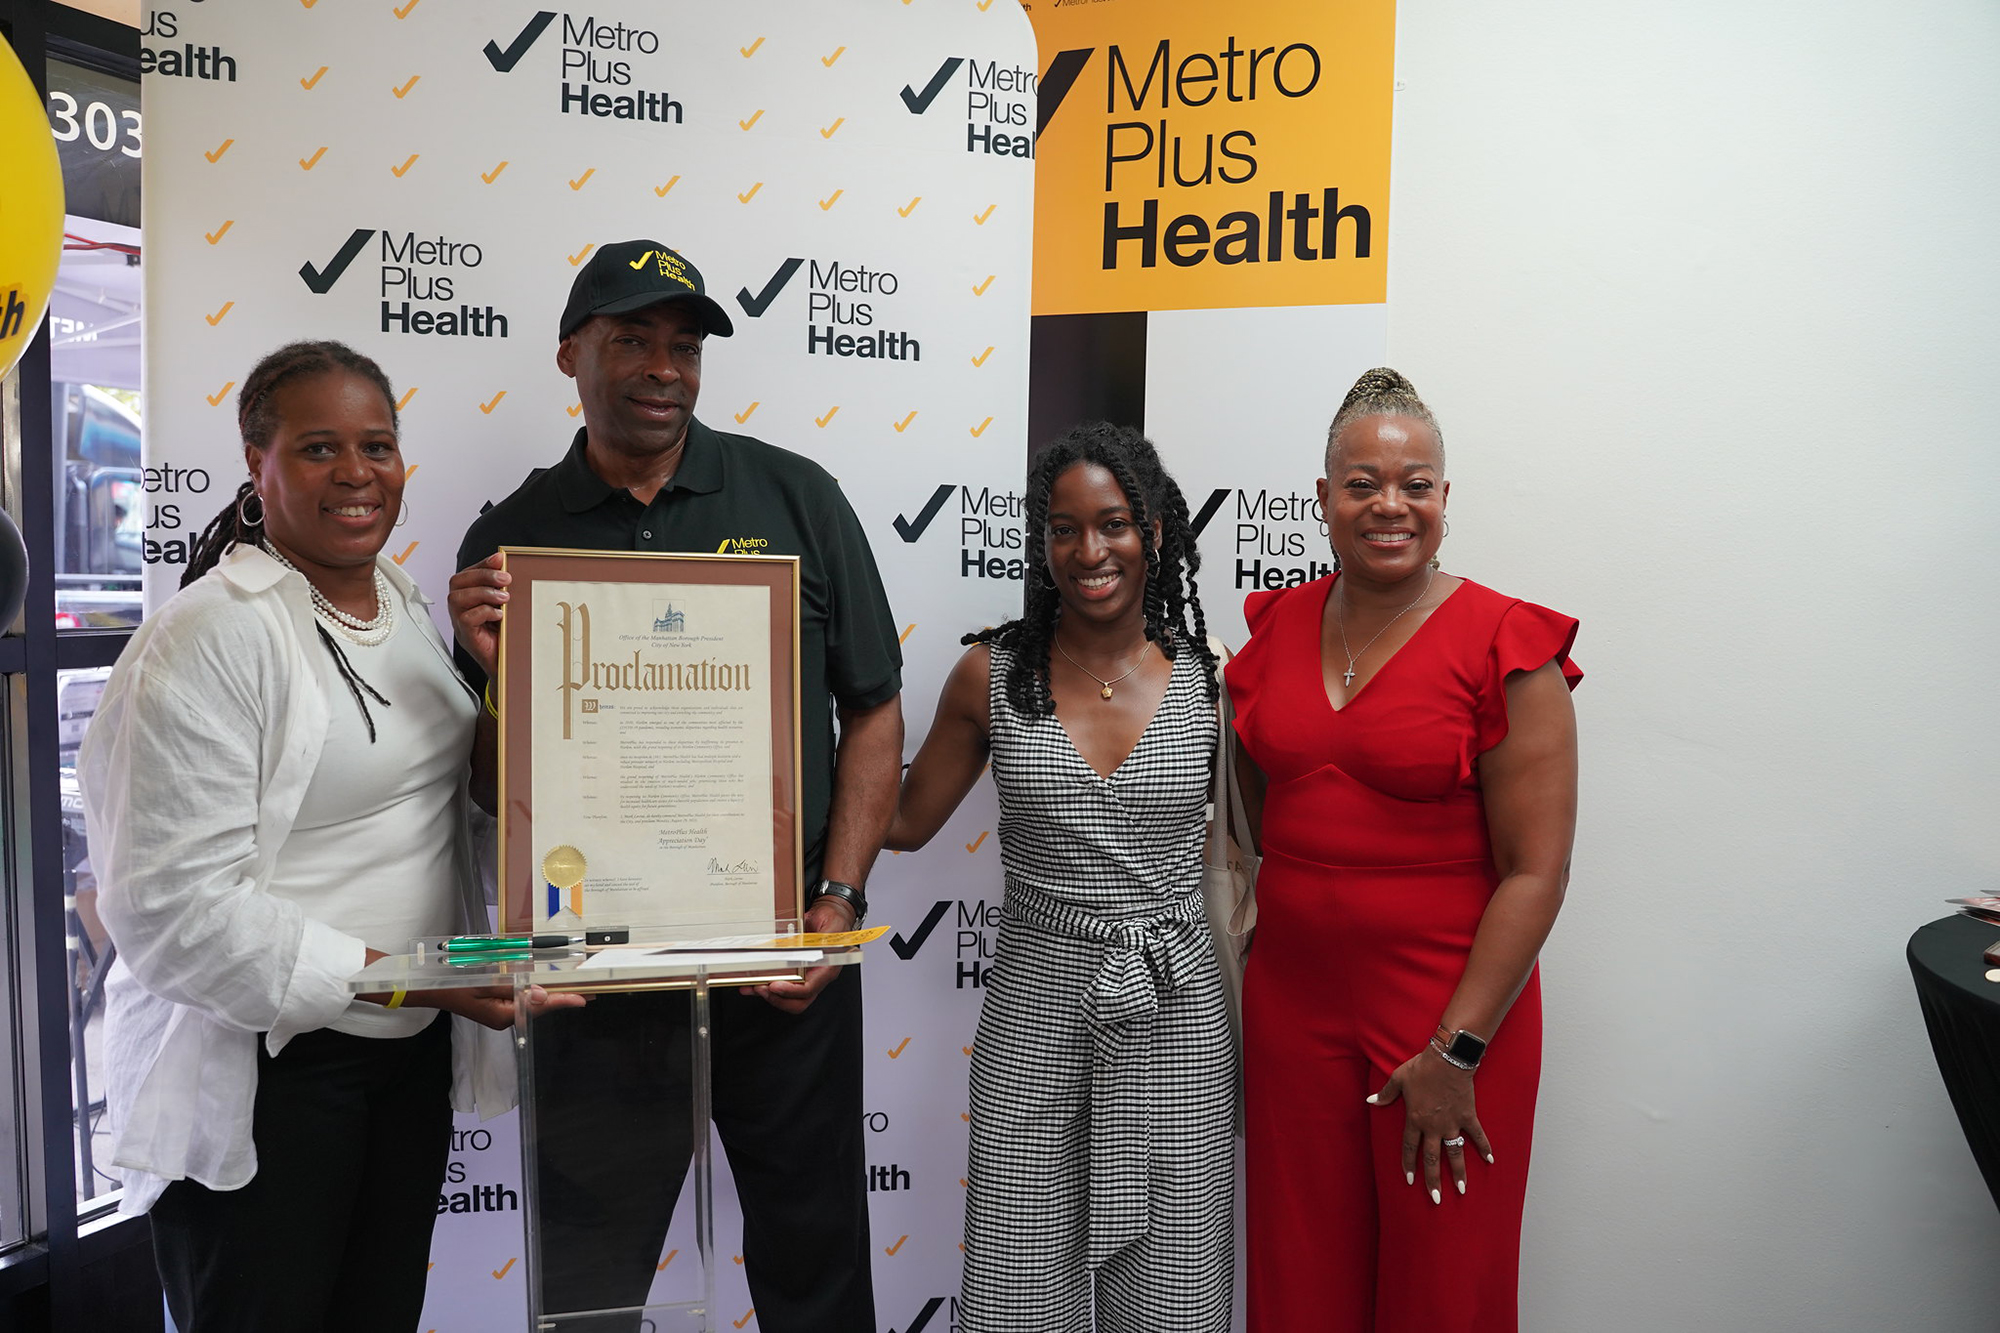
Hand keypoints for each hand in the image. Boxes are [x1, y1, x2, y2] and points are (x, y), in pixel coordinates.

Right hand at [421, 982, 587, 1030]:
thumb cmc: (454, 985)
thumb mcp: (483, 984)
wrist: (431, 991)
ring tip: (577, 987)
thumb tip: (541, 993)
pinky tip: (549, 987)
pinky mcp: (499, 1008)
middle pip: (540, 1006)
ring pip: (533, 1004)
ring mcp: (502, 1014)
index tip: (583, 998)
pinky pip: (523, 1001)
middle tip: (590, 989)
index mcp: (503, 1015)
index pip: (539, 1006)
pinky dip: (537, 993)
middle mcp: (506, 1018)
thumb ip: (512, 988)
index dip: (563, 1000)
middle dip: (563, 996)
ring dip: (553, 995)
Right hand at [447, 553, 508, 678]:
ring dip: (483, 593)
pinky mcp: (466, 636)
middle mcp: (459, 609)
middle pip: (457, 582)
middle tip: (506, 579)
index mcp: (468, 599)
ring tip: (505, 598)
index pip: (466, 574)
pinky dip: (484, 612)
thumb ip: (503, 591)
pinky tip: (499, 614)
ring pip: (457, 598)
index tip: (500, 558)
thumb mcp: (505, 608)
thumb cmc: (506, 636)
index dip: (482, 564)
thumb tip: (508, 570)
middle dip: (482, 575)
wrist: (508, 666)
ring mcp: (460, 623)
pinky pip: (466, 618)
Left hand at [740, 894, 855, 1013]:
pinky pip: (781, 987)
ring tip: (751, 987)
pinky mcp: (797, 973)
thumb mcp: (829, 925)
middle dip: (777, 999)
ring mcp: (806, 977)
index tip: (774, 986)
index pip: (809, 989)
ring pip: (788, 998)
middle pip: (798, 1001)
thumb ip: (817, 937)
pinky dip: (765, 987)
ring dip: (768, 995)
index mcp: (827, 968)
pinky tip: (752, 983)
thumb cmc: (833, 920)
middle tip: (760, 988)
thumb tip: (800, 945)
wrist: (832, 913)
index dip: (791, 991)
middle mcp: (817, 976)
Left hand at [1368, 1046, 1493, 1203]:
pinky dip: (1484, 1147)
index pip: (1410, 1148)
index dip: (1409, 1165)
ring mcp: (1452, 1123)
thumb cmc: (1421, 1067)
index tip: (1409, 1180)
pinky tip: (1490, 1161)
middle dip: (1433, 1180)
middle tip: (1435, 1199)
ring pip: (1454, 1153)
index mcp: (1415, 1119)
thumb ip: (1386, 1093)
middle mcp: (1433, 1126)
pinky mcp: (1468, 1116)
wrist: (1447, 1058)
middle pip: (1432, 1159)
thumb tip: (1371, 1101)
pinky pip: (1477, 1135)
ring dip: (1459, 1172)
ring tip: (1462, 1190)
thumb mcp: (1398, 1078)